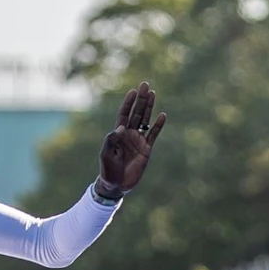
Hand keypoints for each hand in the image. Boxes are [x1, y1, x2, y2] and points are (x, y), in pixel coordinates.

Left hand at [96, 82, 165, 198]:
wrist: (116, 185)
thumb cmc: (107, 170)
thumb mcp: (106, 154)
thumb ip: (112, 140)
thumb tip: (122, 128)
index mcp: (118, 134)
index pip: (124, 114)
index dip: (128, 103)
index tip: (133, 91)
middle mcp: (129, 134)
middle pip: (136, 113)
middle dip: (140, 100)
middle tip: (145, 85)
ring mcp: (138, 140)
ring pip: (145, 120)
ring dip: (149, 107)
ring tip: (153, 93)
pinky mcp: (146, 149)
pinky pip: (153, 134)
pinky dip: (158, 125)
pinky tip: (162, 115)